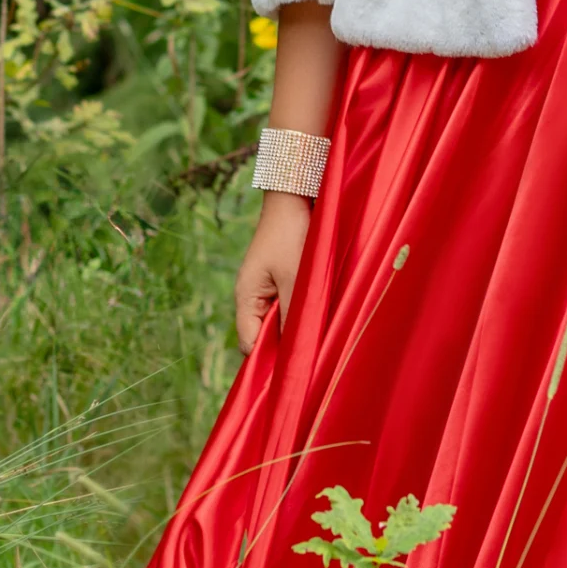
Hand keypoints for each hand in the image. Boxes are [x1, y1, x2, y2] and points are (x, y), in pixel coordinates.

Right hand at [234, 191, 312, 349]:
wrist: (295, 196)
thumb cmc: (292, 234)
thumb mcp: (295, 278)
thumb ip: (293, 315)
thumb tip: (294, 352)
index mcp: (246, 298)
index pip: (250, 344)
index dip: (268, 361)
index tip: (294, 371)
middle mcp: (253, 296)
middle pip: (265, 335)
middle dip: (285, 346)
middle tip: (312, 355)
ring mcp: (267, 288)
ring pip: (280, 321)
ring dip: (297, 327)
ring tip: (319, 335)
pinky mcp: (282, 279)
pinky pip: (290, 305)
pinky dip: (302, 311)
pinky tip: (320, 313)